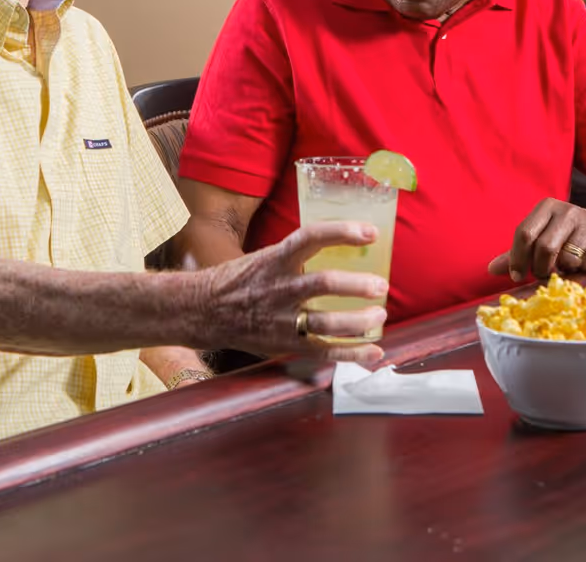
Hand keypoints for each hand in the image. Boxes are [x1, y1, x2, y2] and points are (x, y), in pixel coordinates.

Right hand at [196, 221, 386, 364]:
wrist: (204, 310)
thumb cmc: (241, 280)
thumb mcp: (266, 257)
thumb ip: (298, 255)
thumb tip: (343, 242)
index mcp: (275, 259)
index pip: (310, 237)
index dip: (342, 232)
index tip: (371, 231)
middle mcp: (280, 288)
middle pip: (323, 284)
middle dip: (356, 286)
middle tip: (381, 285)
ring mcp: (283, 319)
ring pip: (326, 322)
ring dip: (358, 322)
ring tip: (380, 316)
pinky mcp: (286, 344)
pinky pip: (324, 351)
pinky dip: (351, 354)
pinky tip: (373, 350)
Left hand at [487, 198, 585, 282]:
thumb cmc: (564, 234)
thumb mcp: (540, 236)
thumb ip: (517, 252)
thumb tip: (491, 269)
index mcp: (546, 207)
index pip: (524, 233)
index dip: (518, 258)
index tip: (516, 275)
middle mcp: (565, 211)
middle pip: (544, 248)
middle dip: (540, 268)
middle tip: (540, 274)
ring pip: (565, 259)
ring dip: (561, 270)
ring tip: (563, 264)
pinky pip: (583, 264)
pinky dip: (578, 270)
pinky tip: (581, 261)